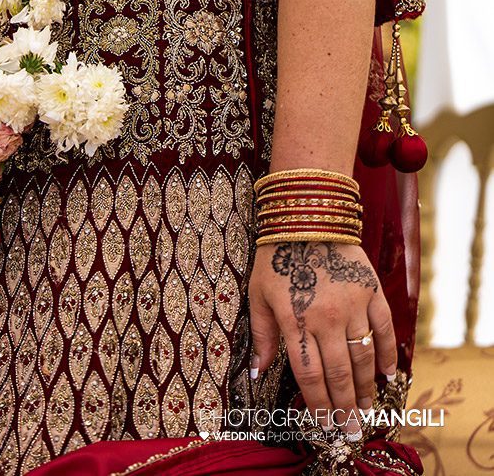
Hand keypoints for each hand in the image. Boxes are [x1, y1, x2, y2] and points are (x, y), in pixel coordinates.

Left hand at [249, 241, 396, 440]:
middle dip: (345, 406)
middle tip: (351, 431)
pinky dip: (389, 353)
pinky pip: (384, 329)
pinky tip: (390, 375)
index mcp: (295, 321)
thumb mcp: (257, 295)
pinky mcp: (371, 292)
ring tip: (368, 410)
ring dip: (366, 387)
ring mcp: (352, 305)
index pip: (309, 374)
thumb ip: (262, 335)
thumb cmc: (275, 257)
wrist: (306, 217)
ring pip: (363, 356)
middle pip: (338, 373)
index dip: (318, 404)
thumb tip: (258, 370)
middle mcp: (325, 318)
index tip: (324, 425)